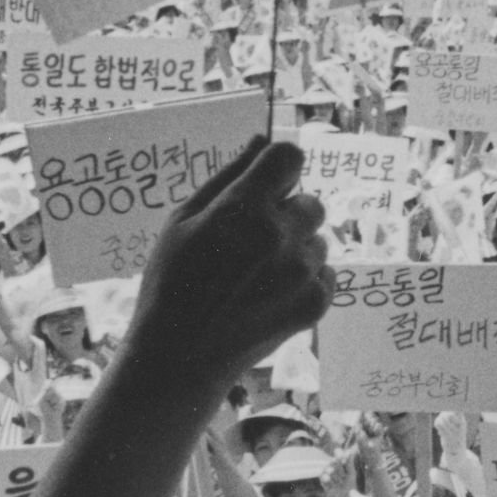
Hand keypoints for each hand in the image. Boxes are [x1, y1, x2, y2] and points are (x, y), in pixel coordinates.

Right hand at [130, 139, 331, 399]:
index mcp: (244, 208)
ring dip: (295, 250)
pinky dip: (304, 280)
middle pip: (311, 201)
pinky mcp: (316, 302)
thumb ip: (227, 176)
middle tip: (251, 243)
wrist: (181, 357)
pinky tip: (268, 296)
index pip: (290, 157)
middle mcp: (280, 235)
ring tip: (254, 277)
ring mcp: (302, 271)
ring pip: (318, 240)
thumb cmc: (171, 282)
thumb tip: (261, 139)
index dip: (279, 168)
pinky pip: (325, 273)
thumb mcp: (182, 221)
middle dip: (287, 214)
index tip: (266, 185)